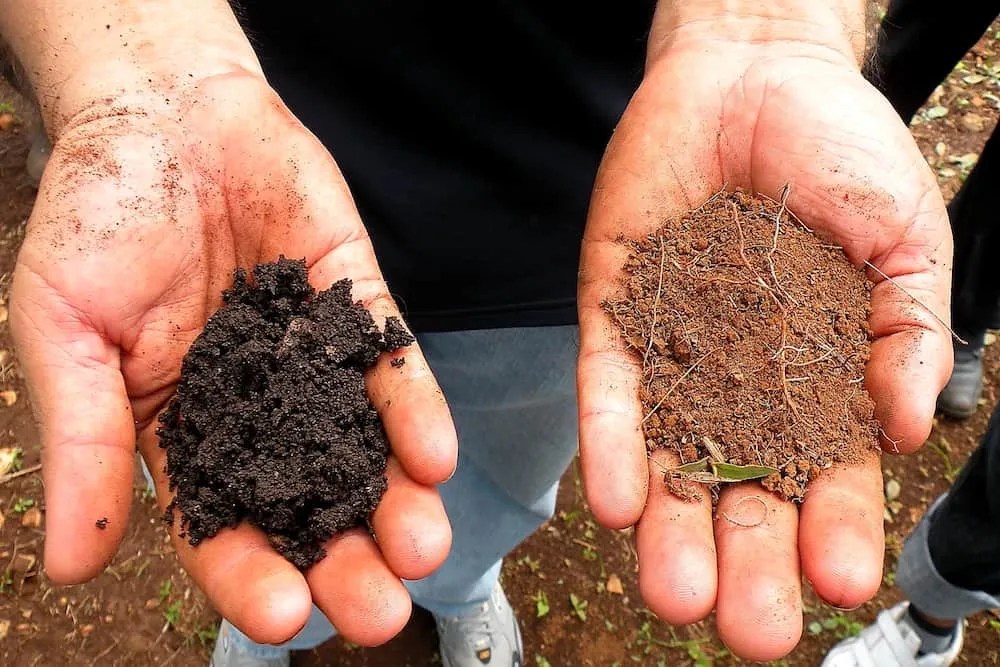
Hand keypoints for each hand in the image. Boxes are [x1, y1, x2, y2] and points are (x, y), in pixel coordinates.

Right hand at [10, 74, 456, 645]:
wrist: (161, 114)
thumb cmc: (96, 221)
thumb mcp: (66, 332)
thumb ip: (79, 442)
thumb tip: (67, 569)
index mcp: (184, 428)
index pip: (218, 521)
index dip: (248, 574)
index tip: (283, 620)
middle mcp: (259, 406)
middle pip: (305, 500)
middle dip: (343, 558)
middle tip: (380, 614)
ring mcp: (311, 357)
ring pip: (360, 443)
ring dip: (395, 500)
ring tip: (424, 549)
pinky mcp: (353, 301)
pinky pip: (389, 360)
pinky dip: (411, 407)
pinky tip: (434, 457)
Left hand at [577, 17, 952, 661]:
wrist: (755, 76)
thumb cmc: (840, 153)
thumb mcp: (903, 239)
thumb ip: (909, 330)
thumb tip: (907, 429)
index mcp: (818, 379)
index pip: (827, 475)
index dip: (834, 530)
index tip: (839, 582)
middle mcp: (742, 382)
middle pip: (742, 489)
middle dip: (745, 559)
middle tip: (748, 629)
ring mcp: (675, 351)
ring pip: (671, 456)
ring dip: (671, 527)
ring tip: (674, 595)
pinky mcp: (616, 314)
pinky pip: (611, 389)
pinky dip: (614, 442)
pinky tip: (618, 501)